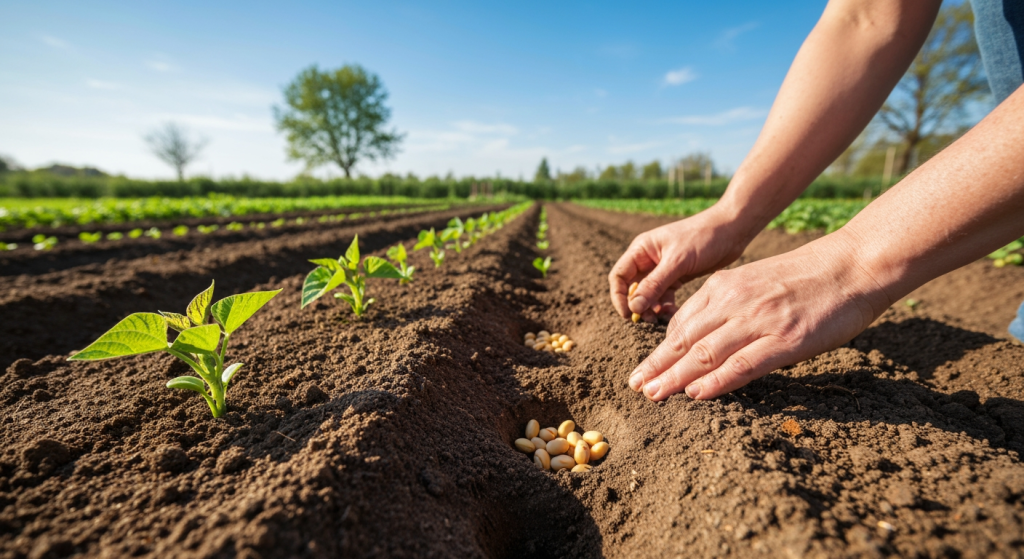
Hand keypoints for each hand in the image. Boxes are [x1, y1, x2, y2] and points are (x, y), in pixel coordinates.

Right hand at [609, 205, 752, 322]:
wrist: (732, 230)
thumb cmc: (702, 238)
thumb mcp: (677, 262)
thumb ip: (654, 285)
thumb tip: (634, 307)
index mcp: (641, 249)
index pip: (619, 276)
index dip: (619, 297)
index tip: (629, 314)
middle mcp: (648, 259)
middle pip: (632, 288)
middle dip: (638, 305)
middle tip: (649, 319)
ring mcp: (663, 268)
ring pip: (649, 294)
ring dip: (653, 307)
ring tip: (663, 317)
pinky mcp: (677, 276)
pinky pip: (664, 295)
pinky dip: (666, 305)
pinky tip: (674, 312)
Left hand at [627, 232, 891, 400]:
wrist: (854, 264)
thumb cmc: (810, 276)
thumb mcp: (757, 281)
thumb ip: (730, 304)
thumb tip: (707, 337)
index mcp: (726, 286)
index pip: (682, 323)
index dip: (660, 349)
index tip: (645, 368)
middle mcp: (735, 302)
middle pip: (684, 339)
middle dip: (657, 365)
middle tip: (636, 386)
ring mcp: (759, 321)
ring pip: (705, 353)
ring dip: (675, 377)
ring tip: (653, 394)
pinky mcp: (785, 340)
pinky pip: (741, 364)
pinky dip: (715, 381)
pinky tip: (695, 394)